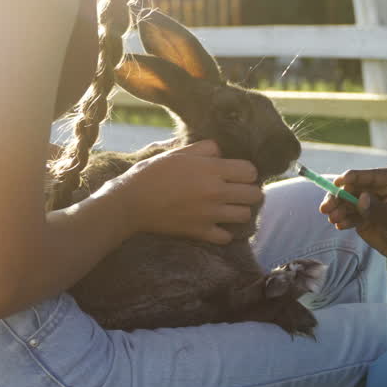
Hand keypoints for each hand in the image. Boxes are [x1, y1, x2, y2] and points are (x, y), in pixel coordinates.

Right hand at [105, 140, 262, 244]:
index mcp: (212, 169)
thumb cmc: (152, 173)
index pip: (251, 171)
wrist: (131, 202)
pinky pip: (226, 237)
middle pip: (255, 194)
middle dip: (250, 191)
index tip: (237, 174)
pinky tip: (216, 224)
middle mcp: (216, 192)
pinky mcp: (200, 232)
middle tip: (237, 191)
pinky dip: (224, 232)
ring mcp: (210, 214)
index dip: (247, 172)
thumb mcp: (178, 153)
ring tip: (229, 207)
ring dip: (240, 211)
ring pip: (245, 215)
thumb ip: (204, 149)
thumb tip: (221, 152)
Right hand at [319, 165, 386, 262]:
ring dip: (337, 209)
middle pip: (350, 187)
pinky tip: (341, 226)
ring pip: (345, 200)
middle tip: (326, 208)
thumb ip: (377, 209)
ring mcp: (368, 199)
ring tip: (333, 219)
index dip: (350, 179)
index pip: (366, 176)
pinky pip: (347, 213)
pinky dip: (343, 219)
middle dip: (337, 197)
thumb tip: (361, 198)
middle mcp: (377, 185)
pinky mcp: (362, 213)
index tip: (337, 184)